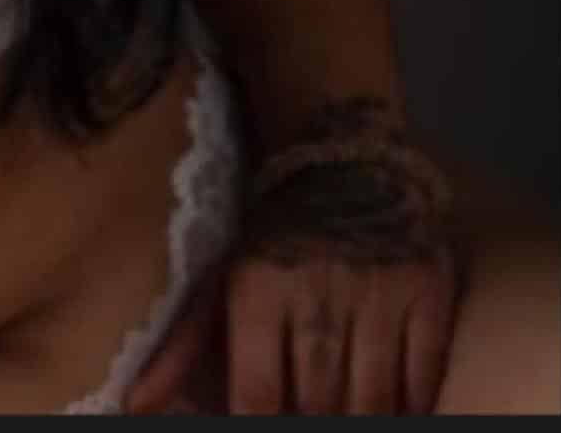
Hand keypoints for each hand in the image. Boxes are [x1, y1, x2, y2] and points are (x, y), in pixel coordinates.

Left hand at [125, 131, 460, 413]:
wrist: (336, 155)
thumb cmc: (269, 230)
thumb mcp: (218, 275)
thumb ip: (181, 343)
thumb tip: (135, 405)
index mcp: (256, 290)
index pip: (258, 393)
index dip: (262, 424)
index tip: (263, 425)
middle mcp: (315, 294)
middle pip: (318, 403)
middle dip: (312, 424)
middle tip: (309, 419)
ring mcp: (376, 293)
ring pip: (373, 398)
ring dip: (362, 420)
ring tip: (349, 420)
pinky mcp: (425, 290)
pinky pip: (425, 371)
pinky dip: (416, 403)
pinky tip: (403, 412)